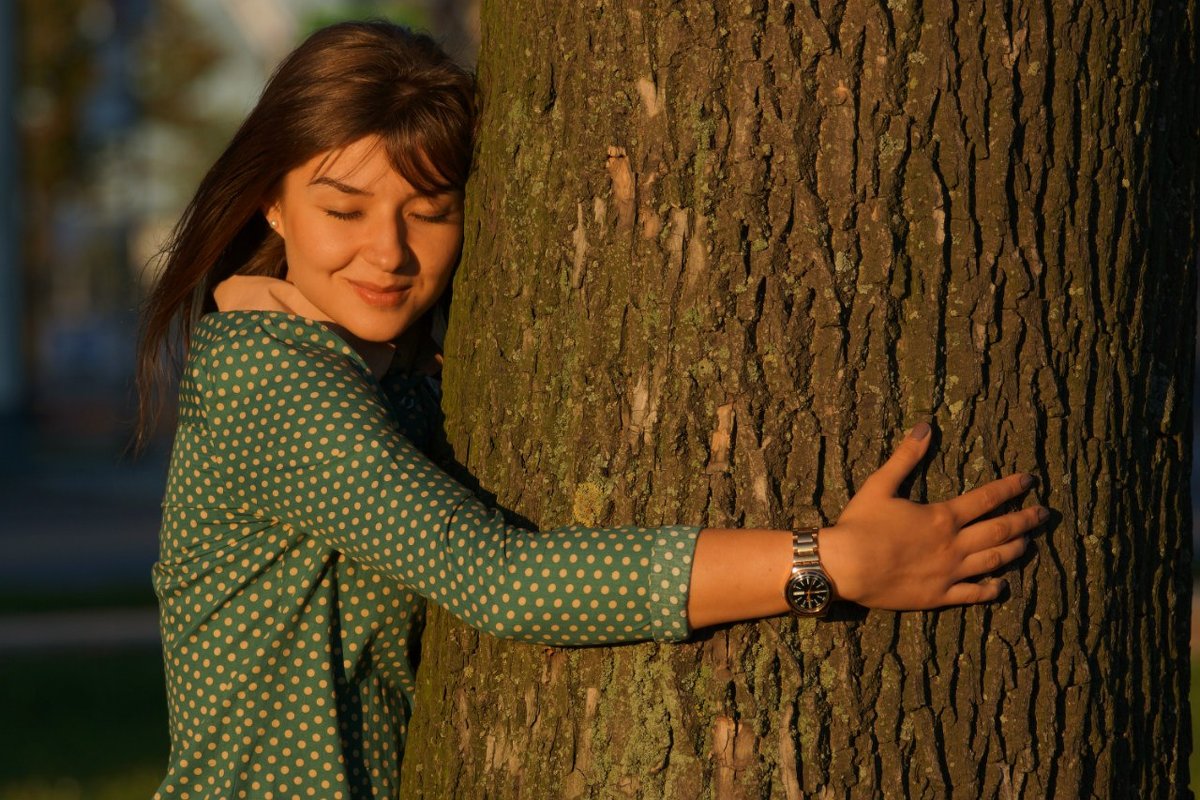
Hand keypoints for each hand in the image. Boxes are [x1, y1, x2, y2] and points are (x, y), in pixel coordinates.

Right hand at [817, 422, 1045, 609]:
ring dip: (1014, 550)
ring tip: (1028, 543)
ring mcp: (949, 573)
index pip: (987, 499)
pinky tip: (1002, 585)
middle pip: (1000, 530)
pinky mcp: (938, 596)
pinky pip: (973, 594)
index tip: (1030, 481)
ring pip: (993, 561)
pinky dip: (991, 589)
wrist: (845, 566)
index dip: (1011, 488)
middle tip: (1044, 514)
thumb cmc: (860, 524)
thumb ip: (906, 457)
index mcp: (942, 516)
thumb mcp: (881, 484)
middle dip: (1025, 520)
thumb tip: (925, 426)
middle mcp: (953, 544)